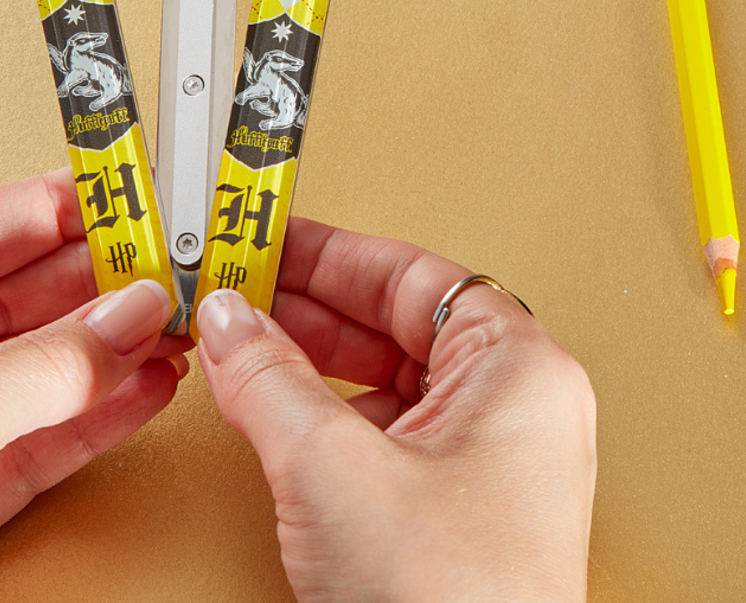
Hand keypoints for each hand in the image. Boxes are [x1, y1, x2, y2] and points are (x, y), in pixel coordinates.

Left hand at [0, 168, 188, 599]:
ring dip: (101, 348)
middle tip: (159, 263)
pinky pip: (33, 439)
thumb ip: (37, 367)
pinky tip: (143, 388)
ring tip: (170, 324)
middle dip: (86, 281)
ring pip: (26, 369)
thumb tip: (128, 313)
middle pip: (1, 296)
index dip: (42, 207)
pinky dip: (93, 415)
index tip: (115, 193)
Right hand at [195, 219, 595, 601]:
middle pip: (393, 320)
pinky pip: (374, 429)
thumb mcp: (333, 467)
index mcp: (516, 369)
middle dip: (304, 304)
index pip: (412, 274)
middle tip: (235, 285)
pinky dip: (315, 410)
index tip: (267, 237)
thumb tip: (228, 319)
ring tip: (237, 339)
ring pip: (379, 375)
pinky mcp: (446, 509)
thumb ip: (269, 375)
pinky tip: (267, 403)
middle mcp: (508, 408)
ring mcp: (480, 462)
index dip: (331, 250)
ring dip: (303, 357)